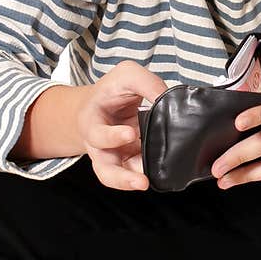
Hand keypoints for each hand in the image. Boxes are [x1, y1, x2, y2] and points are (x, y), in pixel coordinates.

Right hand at [78, 61, 166, 190]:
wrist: (101, 104)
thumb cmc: (111, 91)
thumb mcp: (126, 75)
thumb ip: (146, 82)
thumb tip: (168, 98)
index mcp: (92, 123)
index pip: (98, 134)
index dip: (113, 136)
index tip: (131, 133)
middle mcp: (100, 146)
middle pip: (104, 169)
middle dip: (121, 177)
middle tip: (140, 180)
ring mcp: (115, 157)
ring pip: (116, 178)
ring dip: (131, 182)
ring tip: (146, 183)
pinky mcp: (129, 161)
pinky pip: (135, 173)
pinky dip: (146, 173)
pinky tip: (158, 172)